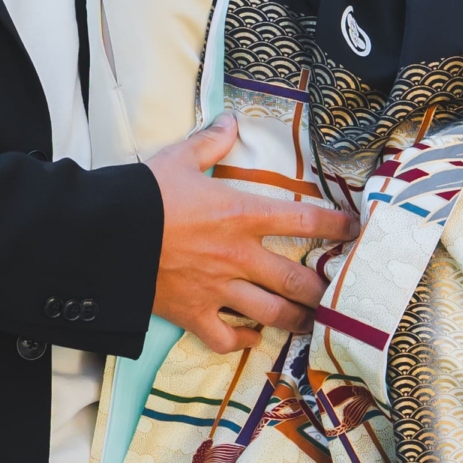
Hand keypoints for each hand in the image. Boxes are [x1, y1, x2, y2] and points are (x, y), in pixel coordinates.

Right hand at [146, 115, 353, 356]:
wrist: (106, 235)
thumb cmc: (146, 194)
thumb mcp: (181, 159)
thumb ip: (211, 143)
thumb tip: (230, 121)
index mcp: (242, 214)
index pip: (303, 220)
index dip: (336, 227)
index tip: (355, 232)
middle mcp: (238, 256)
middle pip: (296, 279)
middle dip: (323, 290)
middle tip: (338, 294)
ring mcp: (218, 289)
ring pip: (270, 313)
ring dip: (296, 320)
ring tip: (311, 323)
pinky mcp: (193, 314)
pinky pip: (226, 338)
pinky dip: (243, 342)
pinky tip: (252, 338)